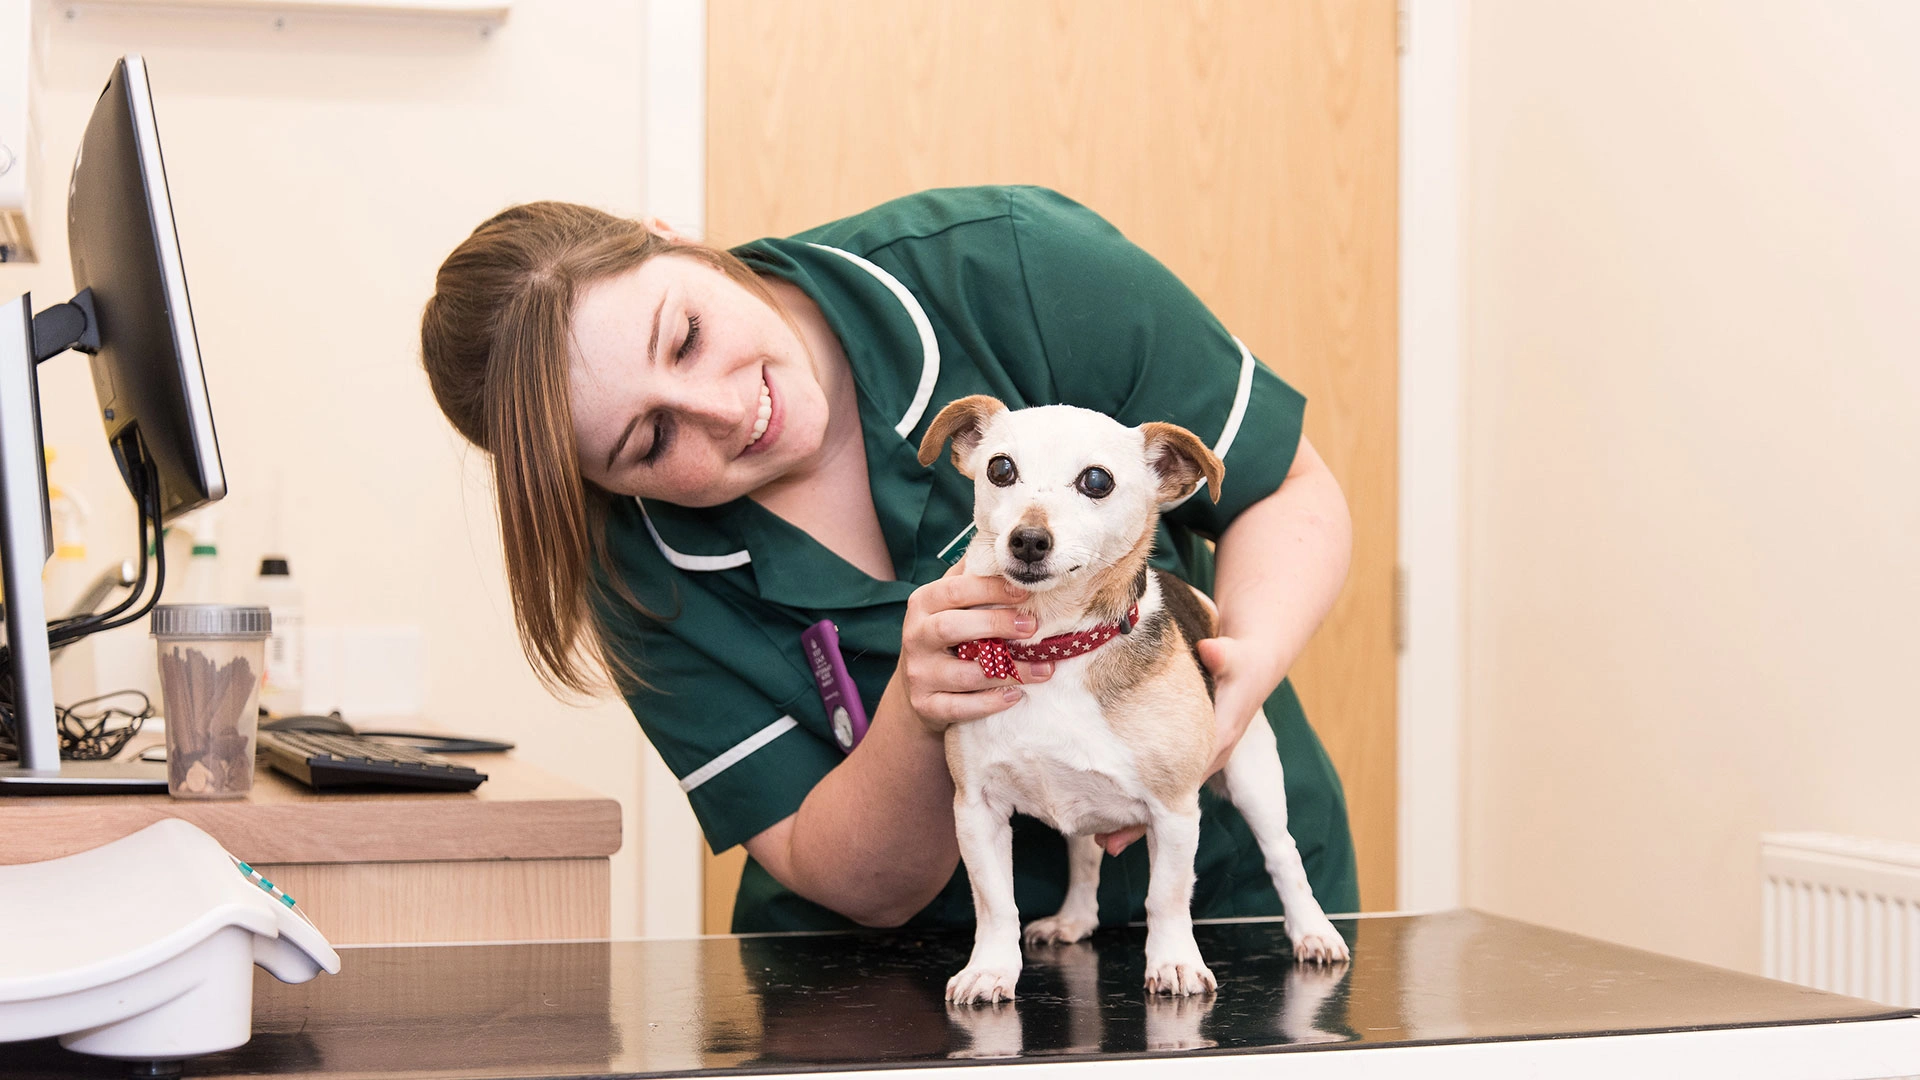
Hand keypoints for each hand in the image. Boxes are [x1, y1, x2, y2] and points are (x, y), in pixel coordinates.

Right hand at [893, 564, 1054, 735]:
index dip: (991, 589)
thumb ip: (971, 576)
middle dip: (995, 624)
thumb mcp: (950, 603)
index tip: (1025, 591)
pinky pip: (960, 707)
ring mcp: (919, 673)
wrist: (916, 689)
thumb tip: (1002, 540)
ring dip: (1008, 671)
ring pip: (963, 673)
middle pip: (951, 627)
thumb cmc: (946, 635)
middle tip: (1032, 626)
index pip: (956, 589)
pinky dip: (990, 703)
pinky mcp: (926, 705)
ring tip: (1043, 669)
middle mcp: (915, 636)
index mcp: (923, 603)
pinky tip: (1016, 695)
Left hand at [1094, 635, 1268, 855]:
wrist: (1251, 667)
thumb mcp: (1233, 656)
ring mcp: (1194, 758)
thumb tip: (1212, 651)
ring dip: (1135, 818)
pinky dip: (1137, 797)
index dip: (1159, 798)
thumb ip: (1224, 655)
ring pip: (1161, 795)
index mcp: (1218, 738)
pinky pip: (1158, 782)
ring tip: (1101, 842)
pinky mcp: (1183, 754)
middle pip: (1170, 796)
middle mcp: (1207, 754)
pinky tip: (1107, 812)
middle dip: (1141, 822)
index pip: (1186, 776)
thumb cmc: (1238, 661)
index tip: (1134, 816)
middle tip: (1106, 844)